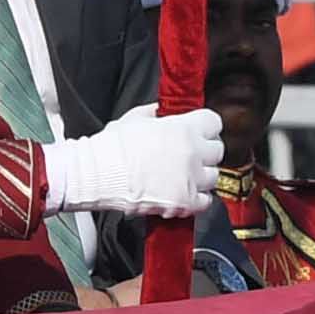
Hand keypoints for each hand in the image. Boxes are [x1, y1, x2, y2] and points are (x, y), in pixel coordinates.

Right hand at [46, 100, 222, 218]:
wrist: (97, 175)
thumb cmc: (112, 147)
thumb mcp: (134, 118)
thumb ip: (155, 113)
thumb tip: (162, 111)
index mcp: (183, 129)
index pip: (214, 123)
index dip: (206, 128)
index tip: (200, 133)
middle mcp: (192, 153)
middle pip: (217, 151)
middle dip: (205, 153)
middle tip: (189, 156)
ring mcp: (190, 179)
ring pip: (212, 177)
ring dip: (200, 176)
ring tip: (182, 177)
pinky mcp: (184, 202)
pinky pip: (205, 201)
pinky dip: (196, 199)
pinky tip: (182, 193)